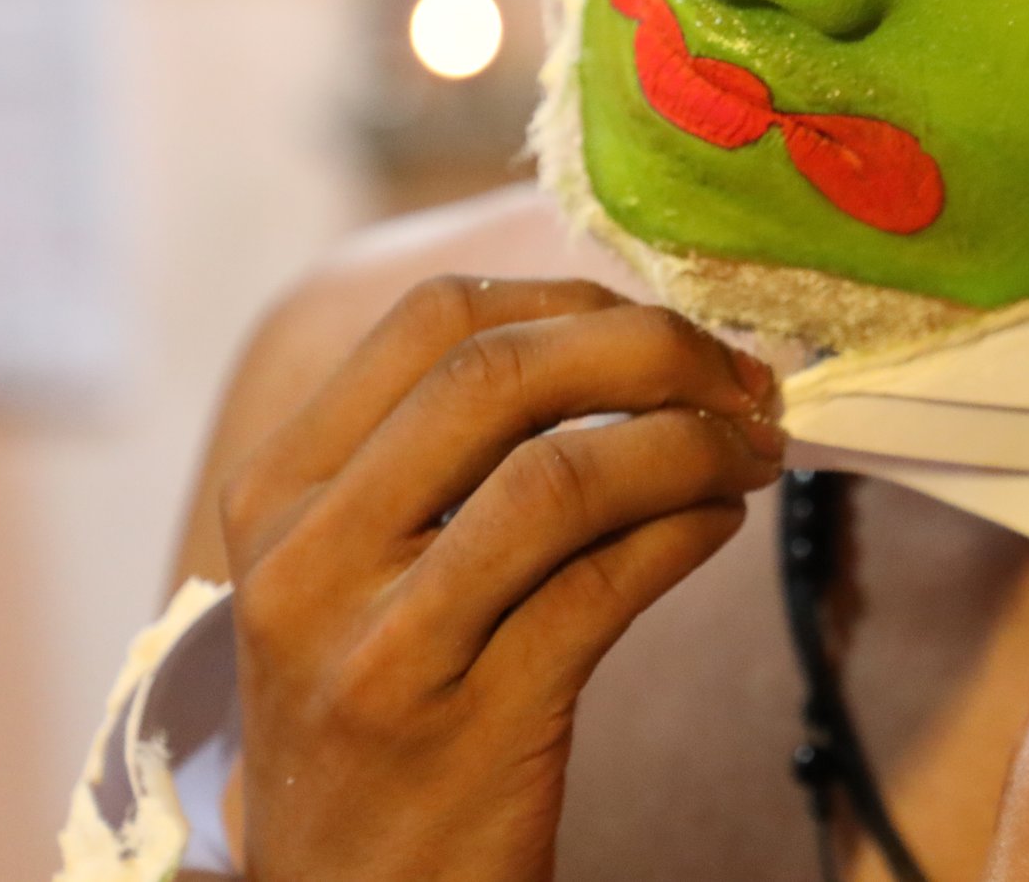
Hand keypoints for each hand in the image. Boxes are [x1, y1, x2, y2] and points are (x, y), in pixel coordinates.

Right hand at [218, 276, 784, 881]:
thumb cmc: (380, 712)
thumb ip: (444, 454)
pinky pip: (603, 588)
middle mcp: (306, 559)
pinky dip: (686, 533)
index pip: (432, 321)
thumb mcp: (353, 572)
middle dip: (651, 352)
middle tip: (741, 380)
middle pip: (498, 374)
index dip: (573, 298)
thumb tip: (625, 336)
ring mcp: (380, 648)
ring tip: (752, 452)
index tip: (663, 326)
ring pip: (558, 476)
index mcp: (277, 491)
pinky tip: (720, 523)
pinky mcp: (465, 730)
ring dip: (689, 444)